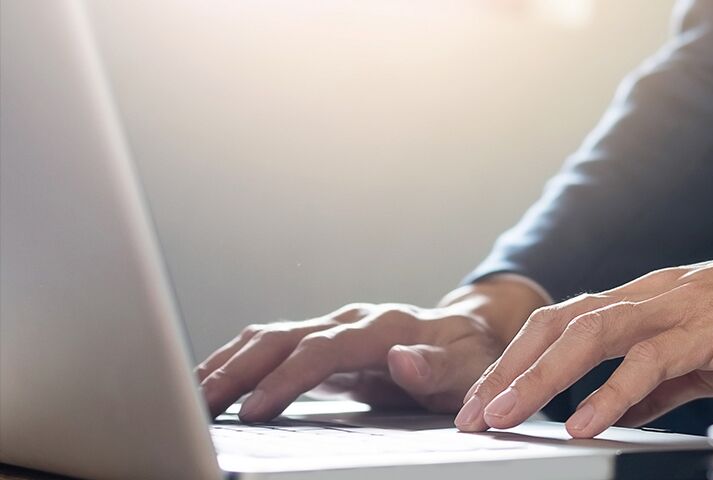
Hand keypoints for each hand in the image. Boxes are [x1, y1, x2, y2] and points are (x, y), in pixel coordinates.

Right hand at [196, 279, 545, 421]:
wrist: (471, 334)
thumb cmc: (469, 357)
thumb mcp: (467, 369)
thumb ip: (434, 367)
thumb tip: (401, 360)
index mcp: (385, 328)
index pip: (324, 351)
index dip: (288, 379)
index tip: (256, 409)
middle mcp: (353, 320)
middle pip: (283, 338)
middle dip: (238, 370)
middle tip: (198, 402)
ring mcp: (334, 327)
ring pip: (269, 337)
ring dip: (227, 363)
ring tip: (189, 393)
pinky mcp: (322, 342)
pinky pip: (271, 346)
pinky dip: (237, 360)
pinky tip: (211, 381)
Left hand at [457, 222, 712, 437]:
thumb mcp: (706, 359)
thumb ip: (658, 383)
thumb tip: (614, 412)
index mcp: (646, 302)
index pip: (562, 325)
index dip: (516, 362)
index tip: (485, 404)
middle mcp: (652, 295)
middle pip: (558, 324)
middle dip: (507, 371)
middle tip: (472, 416)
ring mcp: (680, 306)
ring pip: (590, 334)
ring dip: (539, 379)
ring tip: (504, 417)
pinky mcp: (712, 327)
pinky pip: (650, 359)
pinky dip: (610, 393)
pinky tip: (585, 423)